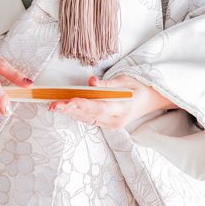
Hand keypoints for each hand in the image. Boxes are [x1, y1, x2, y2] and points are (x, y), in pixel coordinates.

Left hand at [50, 76, 172, 129]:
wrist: (151, 101)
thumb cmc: (139, 88)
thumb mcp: (126, 81)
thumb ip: (108, 83)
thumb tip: (91, 81)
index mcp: (123, 109)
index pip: (100, 108)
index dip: (84, 104)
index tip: (70, 100)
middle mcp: (115, 121)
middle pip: (89, 115)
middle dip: (70, 109)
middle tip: (54, 105)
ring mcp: (110, 124)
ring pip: (86, 119)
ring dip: (69, 112)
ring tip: (54, 106)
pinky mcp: (106, 124)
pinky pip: (88, 119)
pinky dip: (76, 113)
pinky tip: (64, 109)